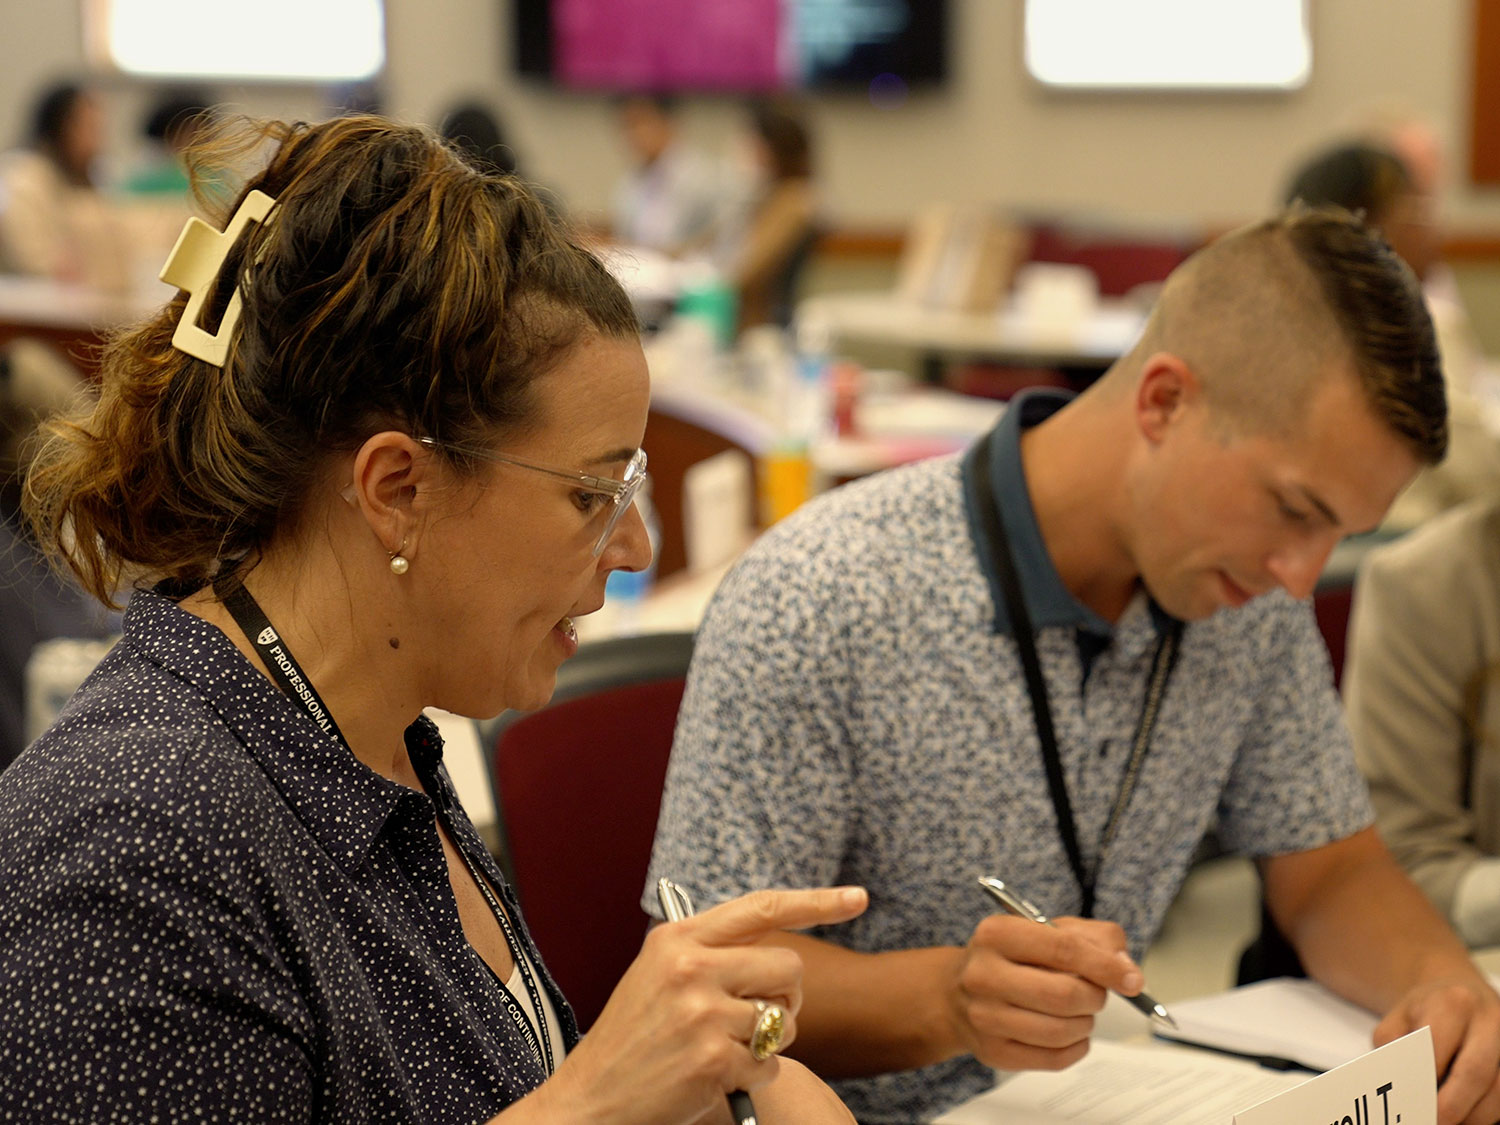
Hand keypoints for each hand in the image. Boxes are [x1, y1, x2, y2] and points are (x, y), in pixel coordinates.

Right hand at [538, 886, 866, 1124]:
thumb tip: (778, 947)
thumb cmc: (633, 1035)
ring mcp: (702, 1012)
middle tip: (756, 1017)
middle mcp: (691, 966)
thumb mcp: (659, 973)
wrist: (592, 1096)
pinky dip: (753, 1075)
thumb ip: (710, 951)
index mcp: (679, 938)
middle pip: (788, 967)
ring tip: (728, 1048)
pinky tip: (717, 1076)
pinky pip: (769, 1063)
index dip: (817, 902)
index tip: (857, 898)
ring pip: (784, 1019)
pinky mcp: (713, 1058)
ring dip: (768, 1041)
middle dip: (786, 996)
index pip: (763, 908)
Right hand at [950, 913, 1142, 1071]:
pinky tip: (1070, 1033)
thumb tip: (1126, 970)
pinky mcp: (993, 1052)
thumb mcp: (1048, 930)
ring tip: (1078, 1012)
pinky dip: (1077, 1047)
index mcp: (997, 934)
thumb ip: (1095, 938)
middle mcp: (983, 974)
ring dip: (1086, 1023)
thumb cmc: (1014, 958)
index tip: (1132, 980)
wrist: (958, 992)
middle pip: (1065, 995)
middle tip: (1095, 994)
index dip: (1105, 966)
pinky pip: (1054, 1058)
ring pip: (1062, 1031)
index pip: (1063, 949)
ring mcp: (985, 1016)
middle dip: (1095, 997)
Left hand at [1376, 974, 1499, 1124]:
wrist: (1458, 989)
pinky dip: (1489, 1111)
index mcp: (1452, 1003)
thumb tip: (1396, 1081)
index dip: (1427, 1079)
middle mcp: (1488, 1019)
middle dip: (1455, 1105)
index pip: (1439, 1047)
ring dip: (1476, 1114)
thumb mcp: (1398, 1017)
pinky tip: (1469, 1115)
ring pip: (1499, 1089)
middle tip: (1436, 1122)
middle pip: (1477, 1072)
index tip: (1413, 1102)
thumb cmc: (1425, 1010)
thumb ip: (1393, 1046)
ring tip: (1450, 1123)